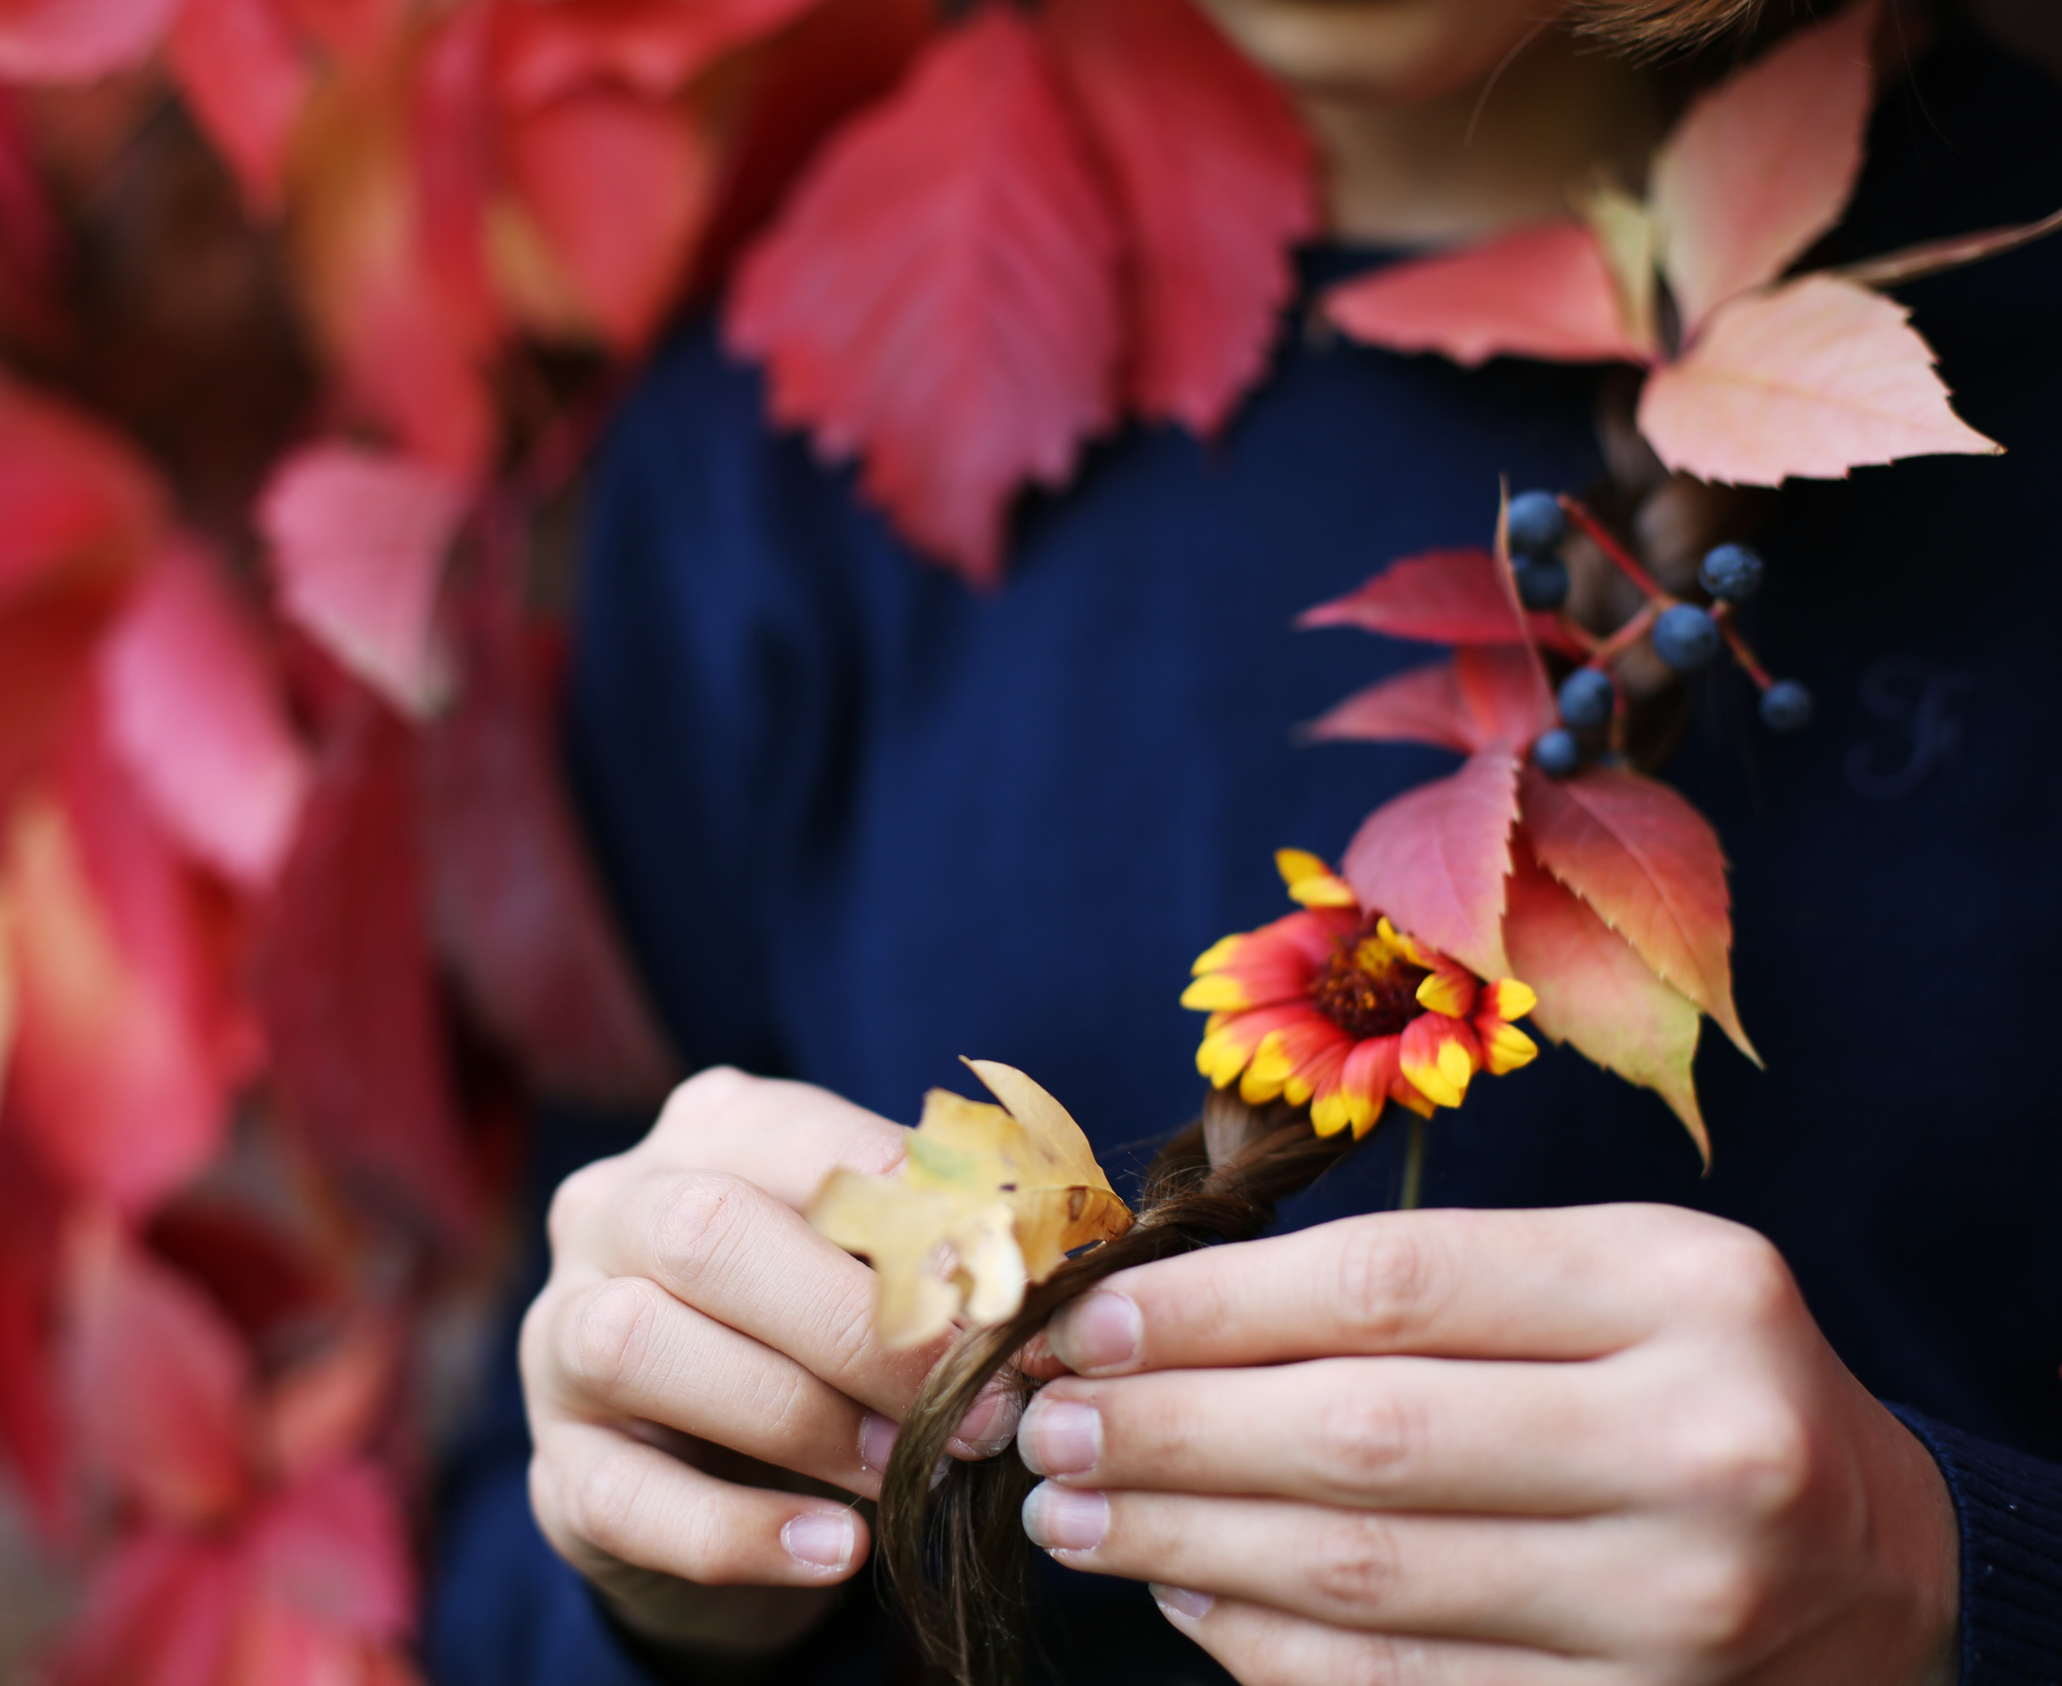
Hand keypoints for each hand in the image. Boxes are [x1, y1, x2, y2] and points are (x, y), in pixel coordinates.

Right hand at [522, 1068, 1002, 1657]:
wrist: (720, 1468)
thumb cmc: (823, 1332)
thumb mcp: (874, 1269)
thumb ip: (937, 1250)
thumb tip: (1046, 1272)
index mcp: (708, 1130)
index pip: (806, 1144)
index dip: (919, 1220)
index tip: (1019, 1297)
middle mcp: (610, 1211)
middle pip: (704, 1231)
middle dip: (858, 1323)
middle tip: (976, 1403)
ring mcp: (557, 1338)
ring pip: (637, 1344)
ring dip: (797, 1416)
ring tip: (907, 1473)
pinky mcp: (555, 1468)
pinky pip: (625, 1496)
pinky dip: (740, 1532)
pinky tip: (837, 1552)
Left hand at [1014, 1204, 1958, 1685]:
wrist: (1882, 1565)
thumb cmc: (1695, 1384)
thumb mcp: (1603, 1280)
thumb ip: (1421, 1286)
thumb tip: (1159, 1316)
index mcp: (1683, 1289)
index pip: (1386, 1288)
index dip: (1206, 1310)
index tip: (1082, 1323)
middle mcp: (1698, 1447)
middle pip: (1359, 1438)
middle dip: (1164, 1430)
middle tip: (1040, 1423)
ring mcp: (1675, 1609)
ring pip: (1362, 1578)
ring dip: (1181, 1538)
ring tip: (1071, 1507)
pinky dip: (1263, 1642)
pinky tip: (1180, 1588)